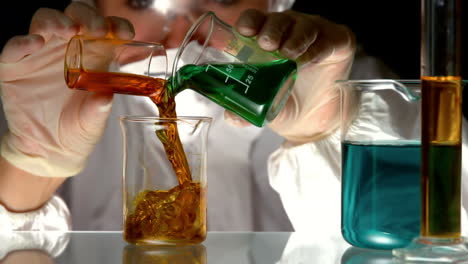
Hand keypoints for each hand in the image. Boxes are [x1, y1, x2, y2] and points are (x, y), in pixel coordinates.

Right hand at [0, 2, 134, 176]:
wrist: (49, 150)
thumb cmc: (79, 130)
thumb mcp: (94, 122)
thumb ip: (99, 109)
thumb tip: (105, 98)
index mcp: (95, 57)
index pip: (106, 29)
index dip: (115, 25)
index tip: (123, 32)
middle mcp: (68, 49)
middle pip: (75, 17)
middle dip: (86, 17)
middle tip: (94, 29)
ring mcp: (40, 55)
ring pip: (45, 22)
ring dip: (56, 21)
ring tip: (66, 30)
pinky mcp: (14, 66)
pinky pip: (15, 47)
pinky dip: (23, 42)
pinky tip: (35, 43)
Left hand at [225, 9, 354, 143]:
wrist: (314, 120)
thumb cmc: (285, 102)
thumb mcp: (261, 107)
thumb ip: (243, 111)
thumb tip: (230, 116)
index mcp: (265, 40)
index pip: (255, 20)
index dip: (249, 22)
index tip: (245, 32)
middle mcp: (289, 31)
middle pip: (279, 19)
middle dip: (271, 30)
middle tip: (267, 44)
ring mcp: (314, 34)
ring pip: (304, 26)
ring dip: (294, 39)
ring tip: (288, 55)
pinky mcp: (337, 41)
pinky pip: (327, 40)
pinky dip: (315, 50)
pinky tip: (306, 62)